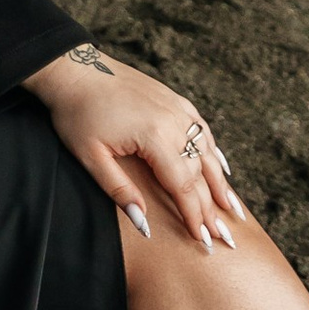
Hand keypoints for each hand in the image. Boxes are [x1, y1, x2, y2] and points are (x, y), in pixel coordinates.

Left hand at [23, 43, 245, 251]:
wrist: (75, 68)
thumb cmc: (78, 113)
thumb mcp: (90, 157)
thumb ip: (120, 191)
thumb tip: (145, 225)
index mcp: (154, 136)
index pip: (182, 186)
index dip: (194, 216)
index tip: (204, 241)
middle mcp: (173, 120)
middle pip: (199, 172)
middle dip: (212, 208)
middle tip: (225, 238)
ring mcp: (176, 106)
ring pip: (206, 151)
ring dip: (220, 182)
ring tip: (233, 210)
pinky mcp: (173, 98)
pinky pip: (201, 128)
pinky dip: (213, 150)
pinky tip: (221, 167)